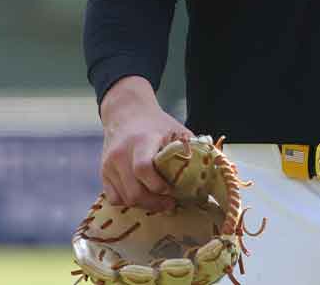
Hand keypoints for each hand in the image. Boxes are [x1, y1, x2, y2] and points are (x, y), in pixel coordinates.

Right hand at [97, 76, 192, 211]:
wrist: (126, 113)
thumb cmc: (157, 124)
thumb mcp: (177, 131)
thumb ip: (193, 149)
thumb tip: (216, 172)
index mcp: (142, 140)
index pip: (143, 168)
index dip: (158, 186)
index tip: (172, 192)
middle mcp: (121, 154)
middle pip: (134, 191)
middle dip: (154, 203)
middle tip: (170, 204)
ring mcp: (109, 165)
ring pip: (124, 198)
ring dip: (143, 205)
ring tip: (159, 203)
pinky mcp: (103, 173)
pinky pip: (113, 198)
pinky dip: (129, 202)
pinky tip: (143, 198)